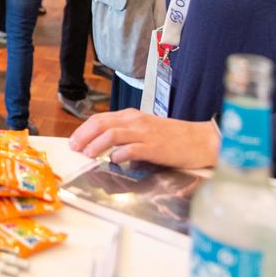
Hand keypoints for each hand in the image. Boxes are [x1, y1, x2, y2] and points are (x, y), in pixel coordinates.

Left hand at [68, 109, 218, 168]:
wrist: (201, 140)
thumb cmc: (173, 138)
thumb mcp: (146, 130)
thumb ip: (126, 135)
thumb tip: (105, 147)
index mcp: (131, 116)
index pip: (100, 118)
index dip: (83, 129)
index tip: (74, 141)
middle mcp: (135, 121)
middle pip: (101, 123)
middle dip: (83, 136)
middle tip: (74, 148)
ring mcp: (145, 133)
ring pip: (112, 134)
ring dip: (96, 145)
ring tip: (88, 155)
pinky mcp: (155, 148)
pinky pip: (131, 149)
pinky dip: (119, 155)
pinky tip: (114, 161)